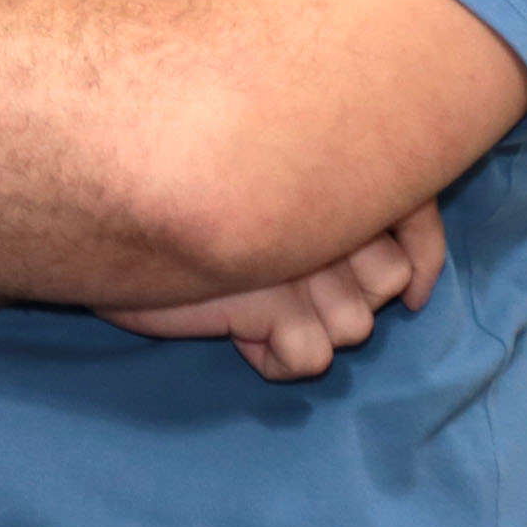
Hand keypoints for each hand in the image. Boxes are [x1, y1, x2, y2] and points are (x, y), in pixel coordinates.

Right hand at [97, 200, 447, 381]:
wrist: (106, 195)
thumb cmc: (186, 181)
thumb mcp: (265, 178)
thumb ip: (322, 191)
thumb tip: (393, 263)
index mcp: (330, 168)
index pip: (413, 223)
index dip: (421, 260)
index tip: (412, 290)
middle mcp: (324, 209)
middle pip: (387, 283)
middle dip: (349, 295)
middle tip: (292, 282)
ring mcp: (297, 257)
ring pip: (353, 327)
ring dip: (309, 326)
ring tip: (259, 303)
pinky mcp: (265, 302)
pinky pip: (308, 358)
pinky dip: (276, 357)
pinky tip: (242, 334)